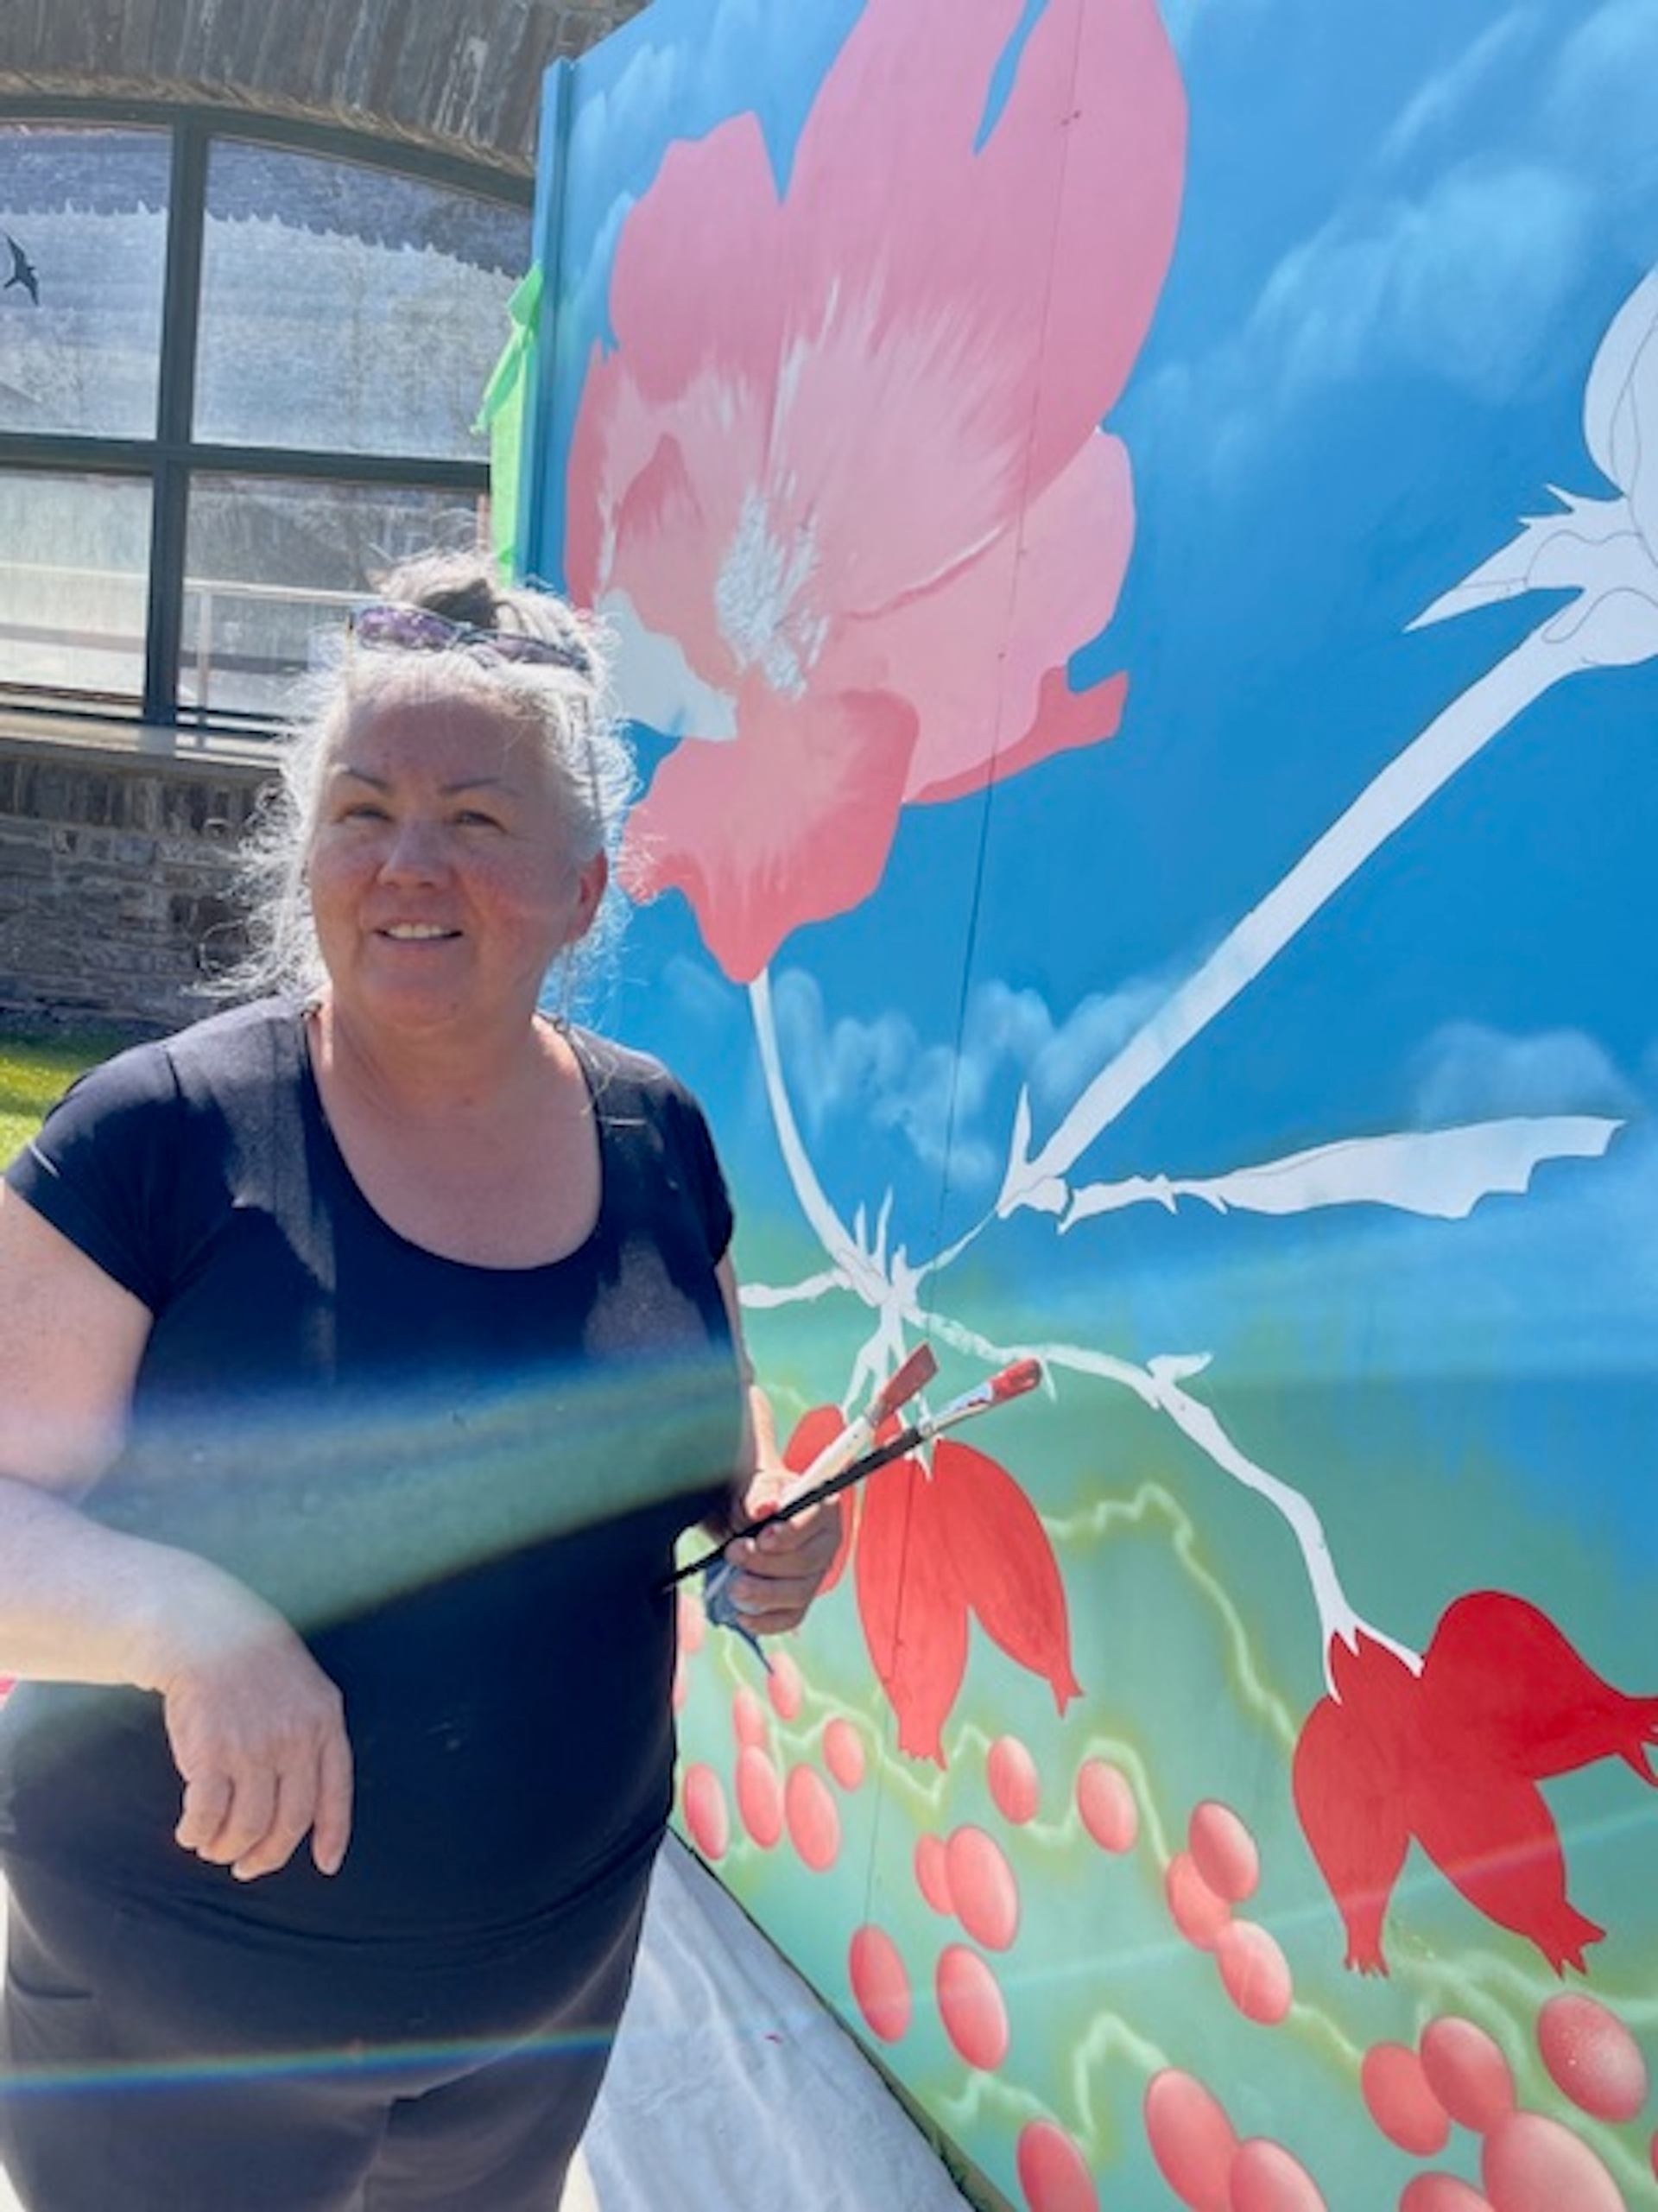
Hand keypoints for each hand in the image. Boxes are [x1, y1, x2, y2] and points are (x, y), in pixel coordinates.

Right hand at [150, 1570, 352, 1881]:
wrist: (203, 1629)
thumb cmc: (252, 1662)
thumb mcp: (304, 1688)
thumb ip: (310, 1735)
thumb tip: (311, 1797)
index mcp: (324, 1722)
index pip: (336, 1791)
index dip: (332, 1834)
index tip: (325, 1865)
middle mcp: (295, 1739)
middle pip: (289, 1821)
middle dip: (267, 1855)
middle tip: (247, 1866)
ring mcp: (254, 1747)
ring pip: (247, 1826)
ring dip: (227, 1848)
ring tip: (214, 1847)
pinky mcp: (211, 1753)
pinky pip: (206, 1815)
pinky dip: (197, 1833)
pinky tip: (190, 1833)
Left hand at [723, 1468, 842, 1635]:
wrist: (742, 1517)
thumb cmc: (754, 1498)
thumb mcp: (753, 1487)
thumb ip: (759, 1495)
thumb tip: (764, 1508)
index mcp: (822, 1508)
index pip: (816, 1519)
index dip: (791, 1532)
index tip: (763, 1538)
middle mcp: (826, 1543)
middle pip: (806, 1561)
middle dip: (767, 1563)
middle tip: (734, 1554)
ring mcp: (816, 1574)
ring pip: (799, 1593)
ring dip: (764, 1594)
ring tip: (735, 1587)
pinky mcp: (801, 1598)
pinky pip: (791, 1617)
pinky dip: (766, 1621)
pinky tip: (743, 1616)